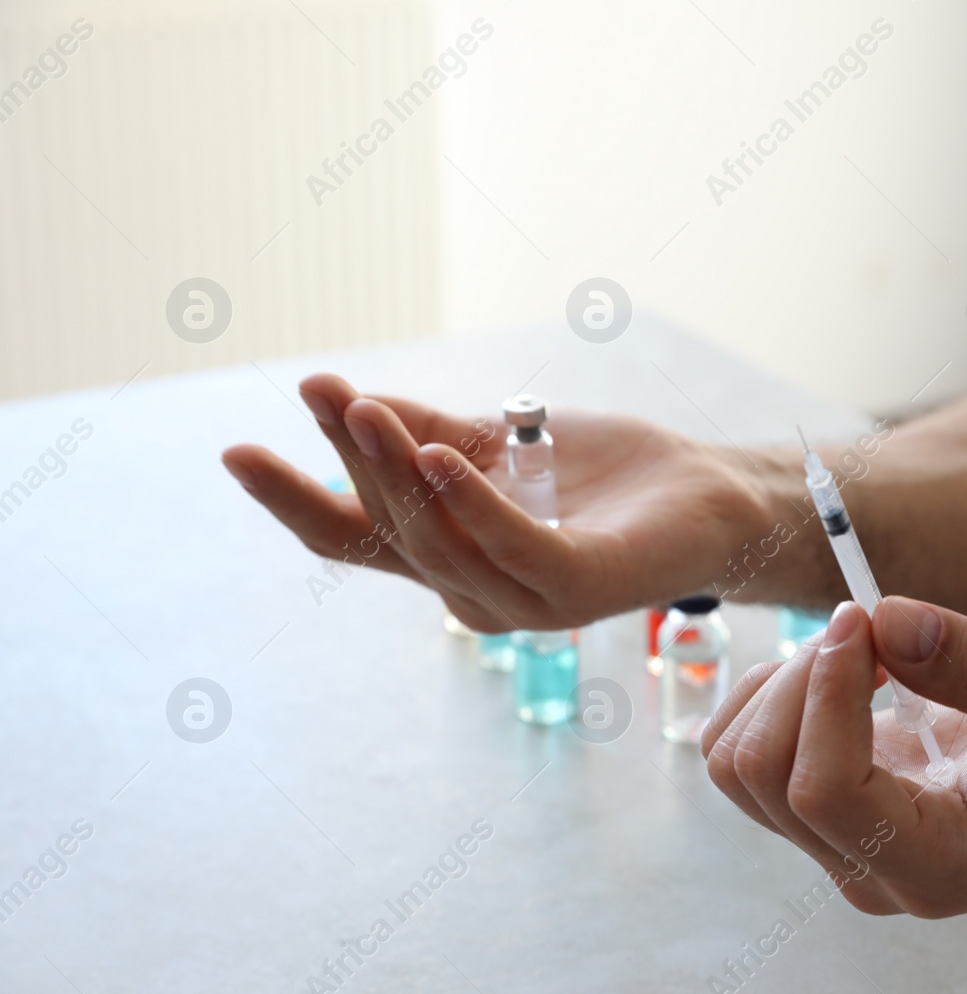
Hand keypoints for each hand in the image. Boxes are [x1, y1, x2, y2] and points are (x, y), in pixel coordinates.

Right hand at [221, 373, 773, 629]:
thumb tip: (345, 400)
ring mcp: (525, 600)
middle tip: (323, 394)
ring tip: (366, 407)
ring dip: (399, 468)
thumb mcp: (499, 442)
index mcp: (449, 560)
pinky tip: (443, 453)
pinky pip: (513, 544)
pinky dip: (474, 499)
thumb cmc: (602, 474)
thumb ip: (428, 430)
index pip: (355, 537)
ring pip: (441, 537)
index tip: (235, 449)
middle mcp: (475, 594)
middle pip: (391, 530)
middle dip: (351, 461)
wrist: (705, 497)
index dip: (294, 498)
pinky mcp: (578, 588)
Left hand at [701, 597, 966, 916]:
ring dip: (780, 682)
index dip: (826, 692)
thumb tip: (886, 617)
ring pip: (736, 761)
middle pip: (764, 773)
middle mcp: (870, 872)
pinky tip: (836, 672)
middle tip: (868, 621)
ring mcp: (835, 848)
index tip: (863, 618)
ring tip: (858, 647)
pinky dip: (767, 692)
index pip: (825, 792)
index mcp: (939, 869)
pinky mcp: (815, 814)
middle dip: (802, 677)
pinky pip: (737, 751)